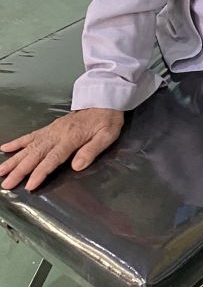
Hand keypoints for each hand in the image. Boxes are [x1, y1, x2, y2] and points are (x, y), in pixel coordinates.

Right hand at [0, 109, 124, 191]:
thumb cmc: (107, 120)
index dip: (40, 172)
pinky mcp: (50, 128)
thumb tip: (77, 166)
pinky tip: (4, 148)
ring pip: (29, 146)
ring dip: (14, 159)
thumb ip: (92, 151)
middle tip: (6, 184)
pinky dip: (17, 142)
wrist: (104, 101)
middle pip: (36, 154)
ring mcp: (51, 130)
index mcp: (71, 137)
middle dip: (20, 170)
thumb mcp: (107, 136)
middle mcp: (57, 134)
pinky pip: (30, 135)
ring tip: (0, 171)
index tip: (29, 185)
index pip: (53, 158)